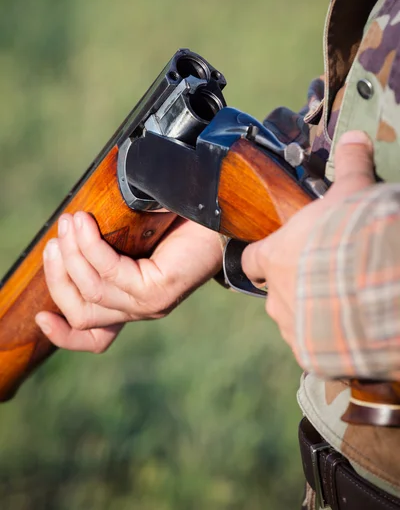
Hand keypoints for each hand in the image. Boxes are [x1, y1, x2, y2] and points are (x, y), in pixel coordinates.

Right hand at [36, 214, 222, 351]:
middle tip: (54, 240)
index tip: (40, 318)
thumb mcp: (132, 241)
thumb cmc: (175, 224)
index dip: (64, 335)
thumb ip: (106, 252)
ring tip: (68, 223)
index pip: (96, 337)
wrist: (219, 217)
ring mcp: (150, 304)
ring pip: (92, 290)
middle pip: (82, 311)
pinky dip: (90, 247)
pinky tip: (84, 223)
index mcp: (132, 304)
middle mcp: (140, 310)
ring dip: (72, 255)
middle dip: (59, 276)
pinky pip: (110, 272)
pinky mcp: (158, 291)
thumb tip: (66, 241)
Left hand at [242, 130, 375, 360]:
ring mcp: (294, 328)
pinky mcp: (314, 356)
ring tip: (341, 303)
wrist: (379, 288)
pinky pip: (315, 348)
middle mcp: (277, 295)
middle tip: (323, 276)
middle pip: (274, 291)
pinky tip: (350, 329)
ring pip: (294, 320)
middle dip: (294, 284)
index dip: (262, 256)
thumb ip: (350, 166)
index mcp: (275, 256)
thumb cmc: (355, 236)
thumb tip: (354, 136)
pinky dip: (328, 341)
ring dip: (311, 313)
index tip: (276, 253)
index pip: (251, 258)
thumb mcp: (354, 194)